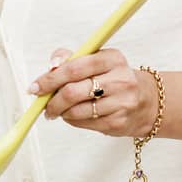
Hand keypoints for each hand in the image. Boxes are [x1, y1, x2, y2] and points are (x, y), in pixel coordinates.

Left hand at [28, 47, 158, 137]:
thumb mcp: (96, 60)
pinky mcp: (118, 122)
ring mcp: (121, 103)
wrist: (146, 102)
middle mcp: (120, 80)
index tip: (35, 86)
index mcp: (112, 59)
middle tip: (42, 103)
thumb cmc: (113, 78)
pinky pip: (84, 123)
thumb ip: (70, 58)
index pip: (74, 67)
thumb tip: (51, 66)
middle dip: (51, 99)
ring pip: (76, 111)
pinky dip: (72, 120)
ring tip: (57, 110)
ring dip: (60, 112)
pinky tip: (72, 115)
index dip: (50, 78)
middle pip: (72, 92)